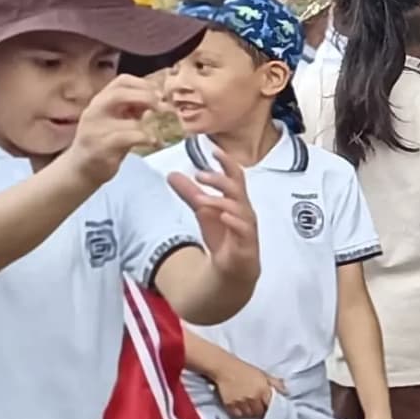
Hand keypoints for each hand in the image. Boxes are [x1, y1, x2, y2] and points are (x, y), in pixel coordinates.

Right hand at [66, 78, 180, 178]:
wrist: (80, 169)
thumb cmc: (104, 142)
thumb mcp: (119, 120)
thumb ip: (133, 109)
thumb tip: (158, 99)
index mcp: (100, 101)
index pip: (121, 81)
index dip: (143, 84)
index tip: (159, 94)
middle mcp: (94, 112)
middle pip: (119, 93)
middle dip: (146, 97)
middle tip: (162, 108)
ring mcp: (95, 130)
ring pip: (129, 122)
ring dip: (149, 127)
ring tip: (157, 134)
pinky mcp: (99, 149)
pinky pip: (128, 139)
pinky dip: (145, 139)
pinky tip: (153, 143)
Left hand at [168, 145, 257, 277]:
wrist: (233, 269)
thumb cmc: (224, 236)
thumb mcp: (203, 211)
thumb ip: (190, 193)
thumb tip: (172, 174)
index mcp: (235, 200)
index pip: (235, 176)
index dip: (226, 162)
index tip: (214, 150)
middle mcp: (244, 210)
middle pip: (237, 189)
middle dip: (220, 180)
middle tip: (199, 176)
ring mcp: (247, 226)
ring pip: (239, 208)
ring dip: (220, 201)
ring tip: (201, 199)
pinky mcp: (247, 243)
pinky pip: (244, 230)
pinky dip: (234, 221)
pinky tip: (223, 217)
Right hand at [200, 350, 273, 418]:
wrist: (225, 367)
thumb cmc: (245, 370)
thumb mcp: (263, 374)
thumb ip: (276, 384)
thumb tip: (286, 392)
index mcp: (263, 390)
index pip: (272, 406)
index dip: (271, 407)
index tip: (269, 405)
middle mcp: (253, 398)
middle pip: (260, 412)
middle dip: (260, 409)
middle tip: (257, 402)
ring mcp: (241, 402)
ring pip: (249, 415)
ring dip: (250, 411)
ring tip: (248, 402)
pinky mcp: (230, 405)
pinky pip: (238, 415)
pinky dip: (239, 412)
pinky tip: (240, 404)